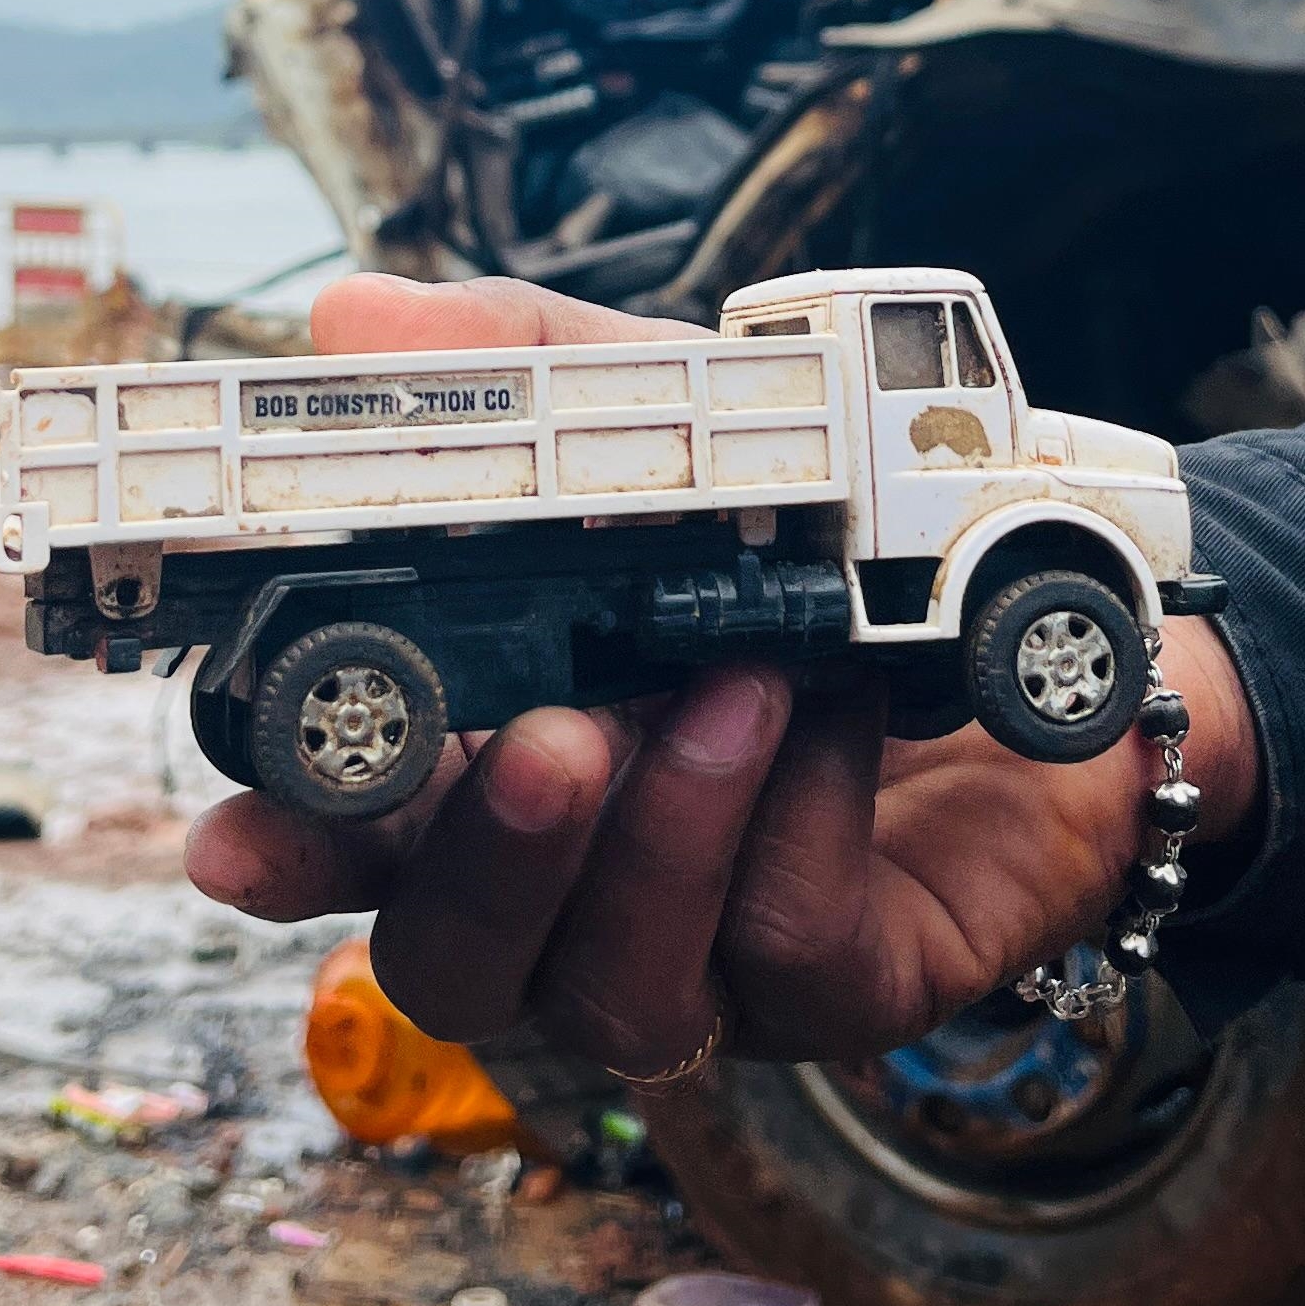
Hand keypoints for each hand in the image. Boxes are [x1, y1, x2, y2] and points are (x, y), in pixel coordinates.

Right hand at [185, 275, 1259, 1076]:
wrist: (1069, 618)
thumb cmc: (839, 536)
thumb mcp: (692, 421)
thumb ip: (530, 372)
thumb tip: (353, 316)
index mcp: (498, 764)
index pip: (353, 842)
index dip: (287, 853)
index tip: (235, 838)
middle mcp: (580, 886)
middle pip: (452, 964)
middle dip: (478, 869)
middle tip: (542, 744)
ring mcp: (707, 957)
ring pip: (614, 989)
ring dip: (659, 839)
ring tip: (729, 687)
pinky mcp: (844, 988)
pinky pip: (784, 954)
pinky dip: (795, 825)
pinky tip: (832, 712)